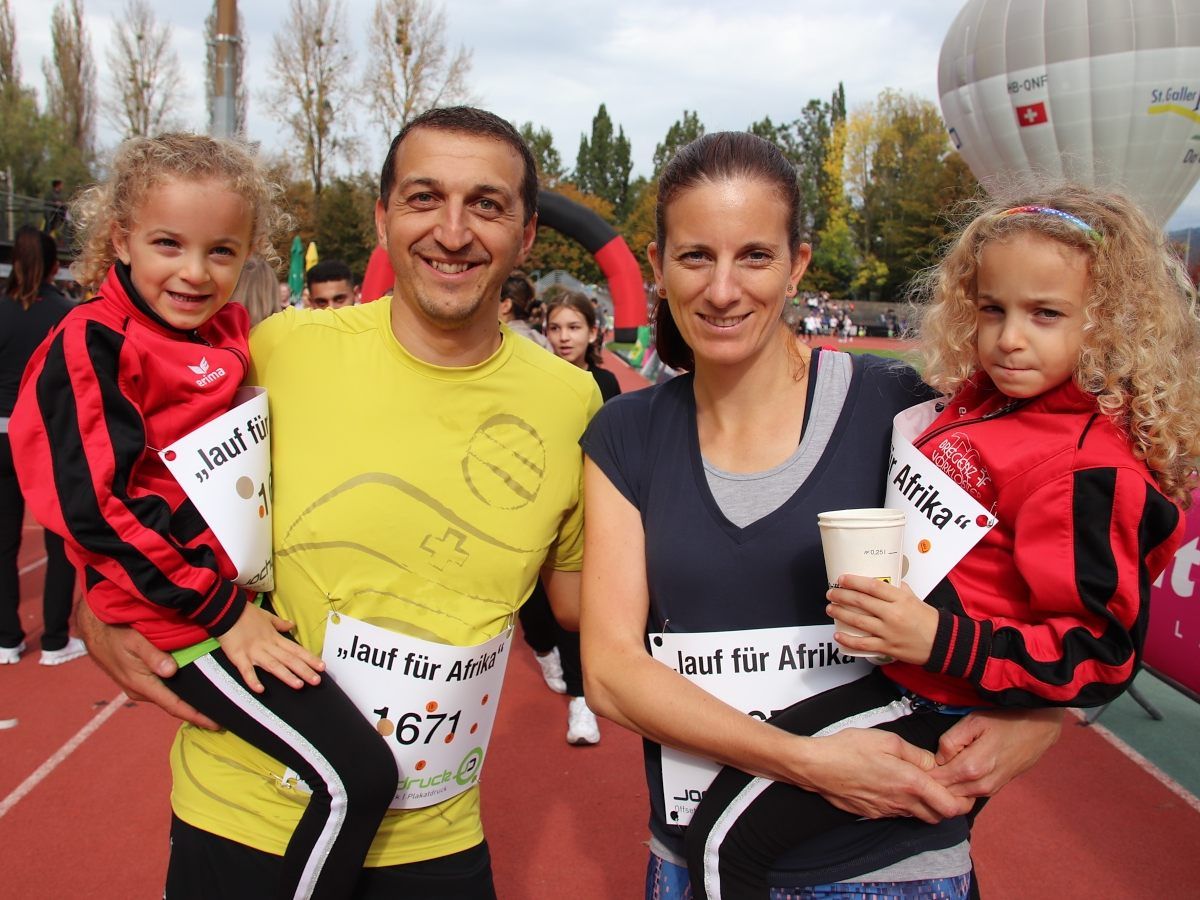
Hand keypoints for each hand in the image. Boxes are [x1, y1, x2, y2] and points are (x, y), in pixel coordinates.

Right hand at [77, 602, 219, 730]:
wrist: (94, 632)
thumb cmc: (115, 634)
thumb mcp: (135, 641)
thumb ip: (153, 656)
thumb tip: (171, 670)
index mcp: (143, 685)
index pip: (175, 706)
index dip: (197, 716)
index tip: (216, 724)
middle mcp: (141, 691)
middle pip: (174, 705)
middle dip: (197, 712)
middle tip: (222, 715)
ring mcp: (139, 687)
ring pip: (168, 698)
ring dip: (187, 702)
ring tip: (211, 704)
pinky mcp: (139, 681)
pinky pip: (162, 690)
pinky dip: (178, 692)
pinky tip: (192, 688)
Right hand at [216, 603, 324, 692]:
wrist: (226, 609)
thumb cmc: (246, 614)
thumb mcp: (266, 617)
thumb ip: (280, 624)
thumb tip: (292, 624)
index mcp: (275, 638)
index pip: (296, 650)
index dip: (309, 658)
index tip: (322, 667)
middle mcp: (267, 646)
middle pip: (289, 660)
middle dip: (304, 670)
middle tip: (317, 680)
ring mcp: (254, 652)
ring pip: (273, 665)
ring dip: (286, 675)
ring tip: (299, 685)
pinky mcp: (238, 657)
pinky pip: (246, 670)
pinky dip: (253, 680)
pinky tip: (261, 690)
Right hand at [795, 727, 973, 823]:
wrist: (817, 766)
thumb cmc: (849, 749)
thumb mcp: (887, 740)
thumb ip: (916, 754)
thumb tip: (933, 763)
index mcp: (910, 783)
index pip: (950, 807)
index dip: (962, 800)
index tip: (961, 786)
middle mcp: (901, 803)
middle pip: (938, 817)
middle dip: (947, 804)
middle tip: (943, 784)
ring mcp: (886, 811)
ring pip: (919, 816)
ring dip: (926, 804)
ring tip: (919, 783)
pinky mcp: (873, 813)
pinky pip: (898, 813)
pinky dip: (905, 804)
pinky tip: (895, 786)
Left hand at [826, 573, 937, 663]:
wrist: (942, 643)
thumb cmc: (929, 620)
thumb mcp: (915, 599)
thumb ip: (898, 590)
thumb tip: (883, 582)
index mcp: (900, 599)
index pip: (872, 586)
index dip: (854, 581)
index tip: (842, 579)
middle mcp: (892, 614)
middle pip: (861, 602)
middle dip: (842, 596)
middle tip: (831, 593)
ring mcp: (888, 632)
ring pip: (858, 621)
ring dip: (841, 614)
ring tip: (830, 609)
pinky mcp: (887, 647)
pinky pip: (863, 644)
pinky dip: (848, 640)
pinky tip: (838, 635)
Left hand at [932, 708, 1063, 797]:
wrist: (1039, 728)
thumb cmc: (1005, 720)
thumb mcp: (973, 721)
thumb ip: (950, 741)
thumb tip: (938, 759)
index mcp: (972, 768)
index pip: (936, 780)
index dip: (922, 773)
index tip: (913, 766)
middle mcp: (981, 785)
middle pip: (946, 792)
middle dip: (931, 784)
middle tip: (919, 770)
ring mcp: (990, 790)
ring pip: (958, 797)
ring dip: (945, 788)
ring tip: (935, 771)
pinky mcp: (996, 789)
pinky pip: (971, 795)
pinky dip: (959, 789)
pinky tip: (952, 775)